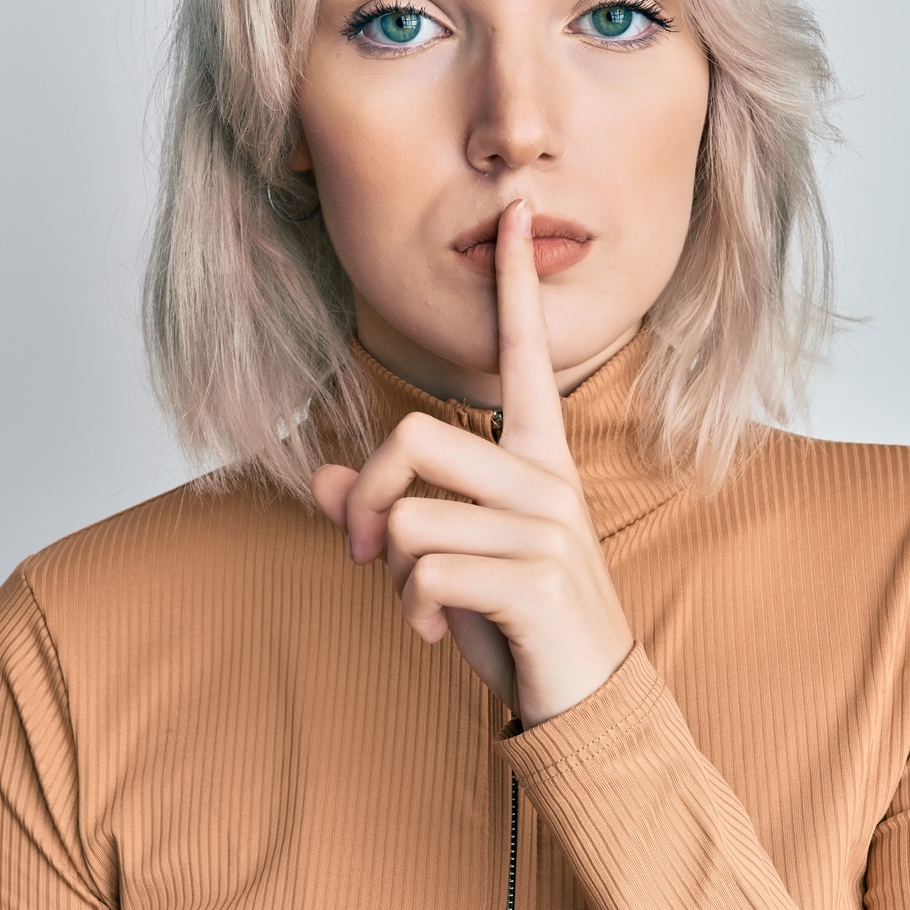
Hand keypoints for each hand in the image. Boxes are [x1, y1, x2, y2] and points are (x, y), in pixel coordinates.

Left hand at [312, 200, 634, 725]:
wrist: (583, 696)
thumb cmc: (517, 619)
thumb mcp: (451, 559)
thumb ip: (393, 512)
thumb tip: (326, 476)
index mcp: (538, 458)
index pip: (526, 354)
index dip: (516, 285)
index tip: (517, 213)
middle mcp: (547, 480)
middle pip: (415, 434)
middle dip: (367, 497)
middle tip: (361, 549)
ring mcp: (546, 529)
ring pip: (410, 516)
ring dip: (390, 571)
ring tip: (422, 602)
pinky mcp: (535, 580)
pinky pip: (428, 570)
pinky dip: (411, 609)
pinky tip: (435, 630)